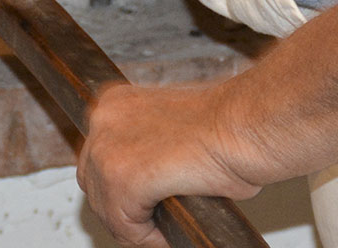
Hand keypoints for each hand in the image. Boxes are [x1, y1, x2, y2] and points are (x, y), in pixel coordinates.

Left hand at [78, 81, 261, 246]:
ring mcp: (108, 147)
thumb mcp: (168, 129)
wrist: (243, 127)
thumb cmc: (224, 129)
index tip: (139, 207)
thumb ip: (143, 148)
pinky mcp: (123, 176)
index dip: (118, 190)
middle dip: (121, 210)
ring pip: (106, 209)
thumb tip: (137, 183)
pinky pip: (125, 225)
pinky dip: (147, 238)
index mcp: (114, 103)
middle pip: (94, 184)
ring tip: (162, 229)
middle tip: (151, 225)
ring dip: (134, 227)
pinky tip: (168, 233)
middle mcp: (104, 118)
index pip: (97, 158)